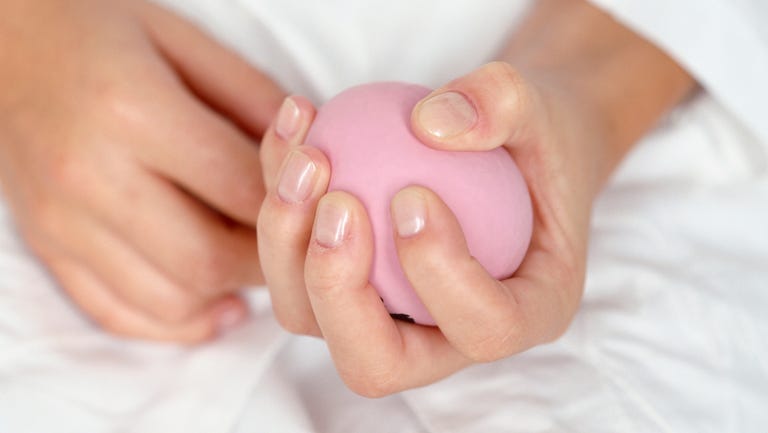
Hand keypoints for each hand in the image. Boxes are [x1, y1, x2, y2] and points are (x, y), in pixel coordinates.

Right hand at [0, 0, 284, 341]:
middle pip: (208, 259)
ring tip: (254, 267)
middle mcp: (89, 175)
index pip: (239, 191)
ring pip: (169, 298)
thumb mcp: (186, 40)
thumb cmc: (100, 31)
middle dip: (267, 263)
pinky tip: (214, 304)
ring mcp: (60, 220)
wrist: (3, 41)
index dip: (293, 208)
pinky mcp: (46, 244)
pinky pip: (117, 313)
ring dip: (227, 294)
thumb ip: (253, 98)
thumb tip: (311, 156)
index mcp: (130, 110)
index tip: (316, 206)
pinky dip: (175, 322)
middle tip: (293, 245)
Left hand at [257, 0, 693, 394]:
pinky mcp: (345, 282)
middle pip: (374, 362)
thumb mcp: (543, 104)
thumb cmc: (535, 136)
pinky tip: (295, 124)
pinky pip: (290, 260)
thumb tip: (427, 124)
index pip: (484, 330)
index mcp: (525, 313)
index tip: (413, 192)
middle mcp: (448, 336)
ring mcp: (387, 315)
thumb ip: (503, 103)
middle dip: (338, 289)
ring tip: (308, 156)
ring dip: (288, 243)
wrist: (505, 142)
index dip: (440, 274)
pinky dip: (279, 194)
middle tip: (337, 200)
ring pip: (311, 317)